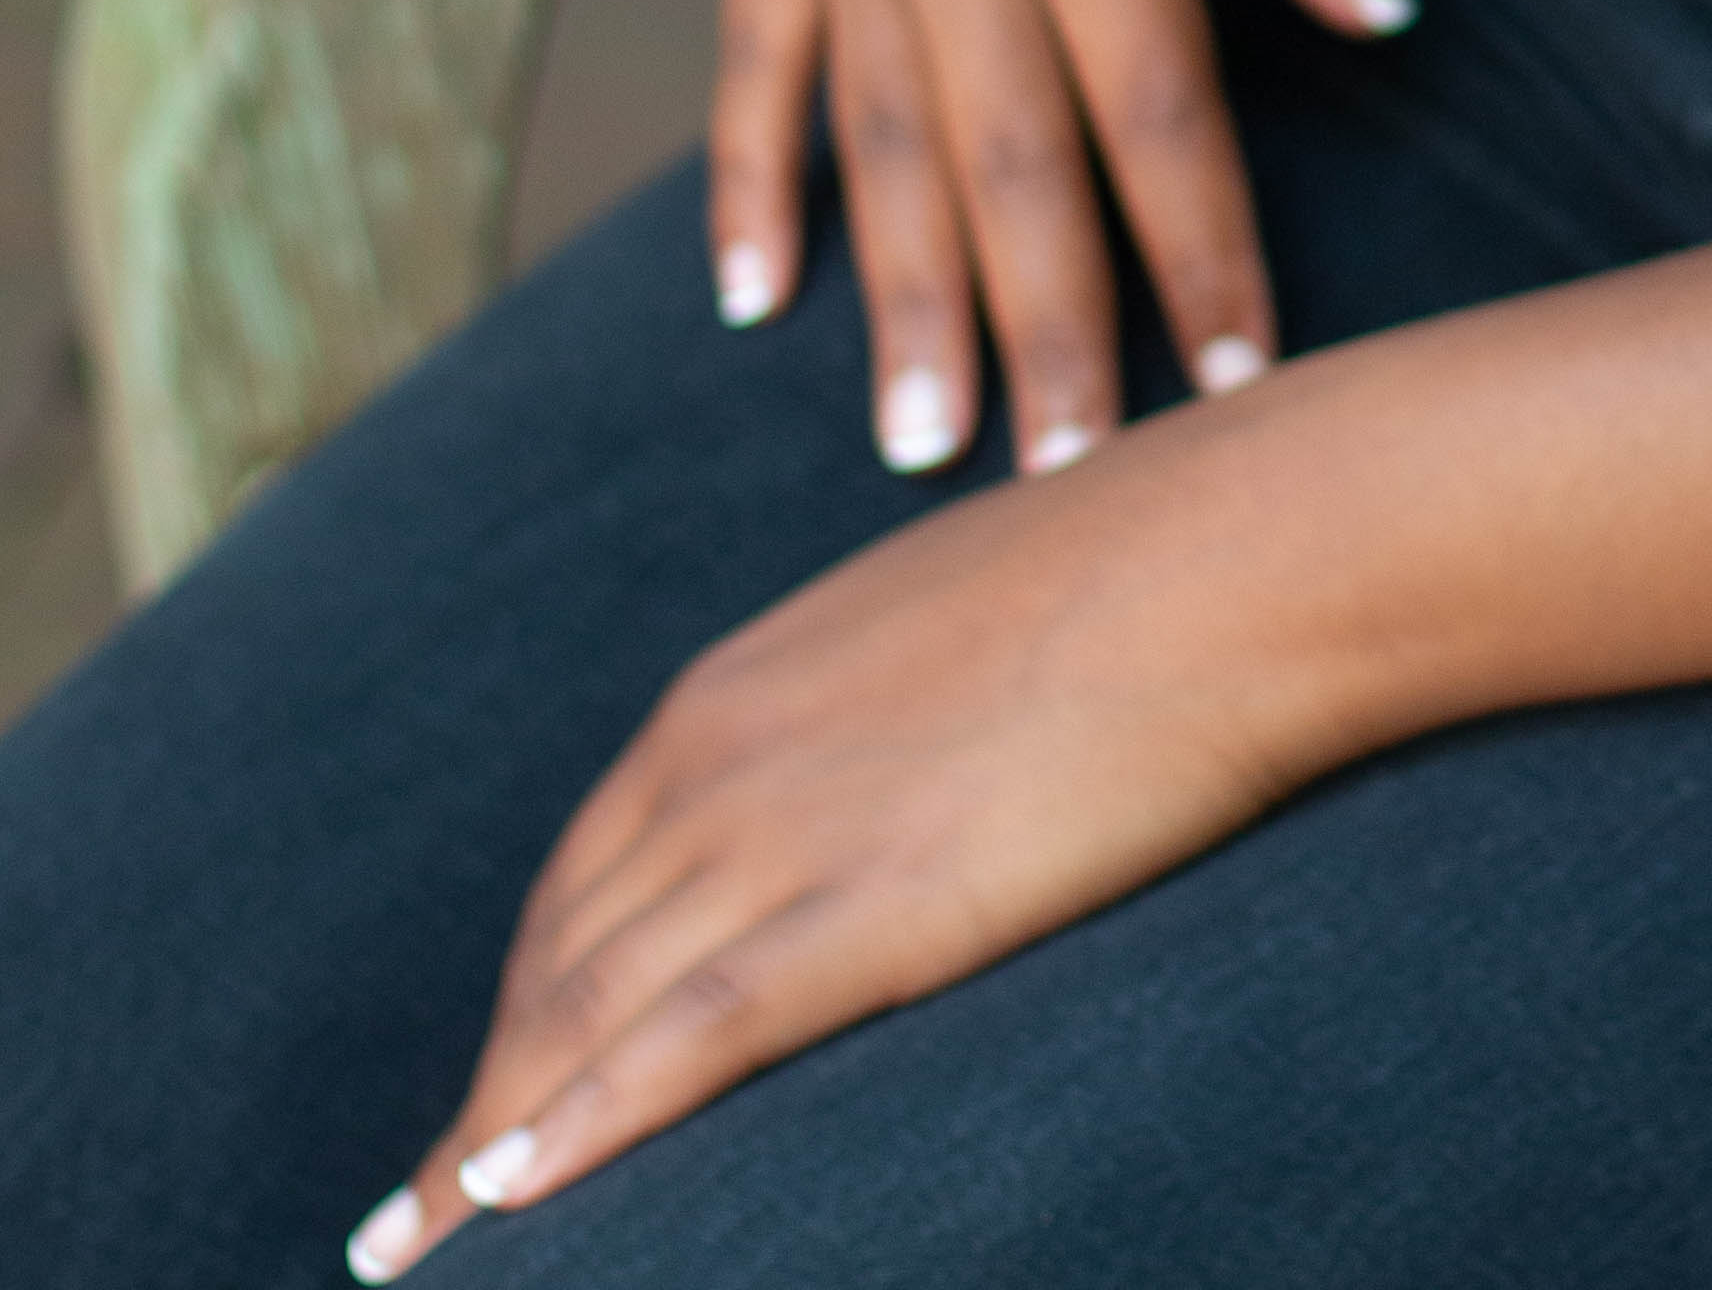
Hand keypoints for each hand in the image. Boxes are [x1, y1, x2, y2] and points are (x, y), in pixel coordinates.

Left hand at [340, 408, 1326, 1268]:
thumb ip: (870, 716)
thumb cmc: (1135, 577)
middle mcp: (721, 764)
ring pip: (591, 1019)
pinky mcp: (873, 906)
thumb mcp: (943, 634)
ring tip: (427, 1252)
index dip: (522, 1013)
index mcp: (734, 697)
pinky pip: (692, 1037)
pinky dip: (587, 1123)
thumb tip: (887, 780)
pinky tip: (513, 1197)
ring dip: (494, 1148)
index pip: (581, 890)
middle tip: (412, 1227)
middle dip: (482, 1108)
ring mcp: (789, 834)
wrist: (1238, 551)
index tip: (482, 1113)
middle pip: (558, 972)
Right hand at [695, 0, 1415, 473]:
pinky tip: (755, 293)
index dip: (1208, 253)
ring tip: (919, 454)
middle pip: (1012, 173)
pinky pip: (757, 64)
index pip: (1159, 111)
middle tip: (1078, 495)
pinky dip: (754, 183)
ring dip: (905, 307)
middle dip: (1053, 340)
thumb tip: (1374, 12)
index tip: (1248, 387)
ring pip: (882, 151)